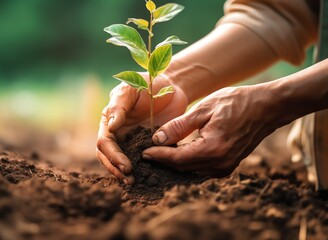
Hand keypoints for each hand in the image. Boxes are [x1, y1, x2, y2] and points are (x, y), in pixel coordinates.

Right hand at [96, 73, 188, 183]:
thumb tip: (111, 127)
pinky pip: (144, 161)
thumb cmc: (147, 83)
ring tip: (135, 183)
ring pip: (124, 162)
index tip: (125, 165)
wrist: (171, 86)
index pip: (105, 143)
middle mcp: (119, 134)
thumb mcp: (130, 89)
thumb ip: (119, 106)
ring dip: (126, 173)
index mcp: (110, 121)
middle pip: (110, 157)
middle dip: (117, 169)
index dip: (113, 156)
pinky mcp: (149, 146)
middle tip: (129, 179)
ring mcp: (133, 142)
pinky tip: (150, 179)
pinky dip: (144, 170)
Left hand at [142, 85, 277, 176]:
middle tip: (146, 154)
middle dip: (163, 161)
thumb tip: (157, 139)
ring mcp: (225, 168)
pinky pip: (201, 169)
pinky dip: (187, 163)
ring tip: (158, 153)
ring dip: (174, 163)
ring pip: (191, 170)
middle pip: (182, 167)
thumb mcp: (204, 109)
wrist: (266, 107)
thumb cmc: (236, 103)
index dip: (158, 156)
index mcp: (213, 149)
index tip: (143, 152)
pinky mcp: (228, 166)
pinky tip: (177, 153)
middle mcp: (220, 164)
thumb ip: (179, 126)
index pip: (177, 158)